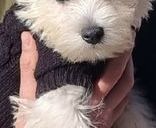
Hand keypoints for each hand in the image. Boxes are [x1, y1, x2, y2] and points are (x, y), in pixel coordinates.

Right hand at [15, 32, 133, 127]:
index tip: (113, 36)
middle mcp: (99, 110)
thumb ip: (31, 65)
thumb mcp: (30, 93)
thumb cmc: (35, 120)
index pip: (108, 73)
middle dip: (125, 57)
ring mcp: (105, 118)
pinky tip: (119, 74)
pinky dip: (124, 85)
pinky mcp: (107, 123)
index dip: (114, 54)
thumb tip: (28, 37)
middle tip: (125, 37)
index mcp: (83, 100)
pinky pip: (124, 102)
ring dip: (128, 69)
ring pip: (126, 90)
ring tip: (123, 52)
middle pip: (122, 79)